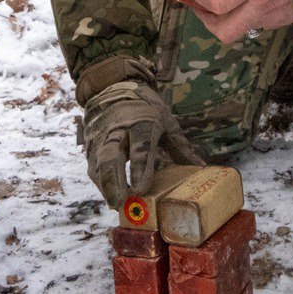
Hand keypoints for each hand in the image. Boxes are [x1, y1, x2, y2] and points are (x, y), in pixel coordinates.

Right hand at [81, 77, 203, 206]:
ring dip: (106, 185)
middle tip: (122, 202)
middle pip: (112, 155)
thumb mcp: (166, 121)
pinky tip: (109, 196)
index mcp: (141, 120)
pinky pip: (93, 166)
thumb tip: (202, 167)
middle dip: (115, 180)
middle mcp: (118, 128)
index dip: (140, 167)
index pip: (140, 145)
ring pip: (99, 163)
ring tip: (115, 205)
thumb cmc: (146, 108)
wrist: (114, 88)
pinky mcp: (91, 144)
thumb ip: (180, 147)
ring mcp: (102, 136)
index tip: (141, 189)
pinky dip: (100, 183)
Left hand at [186, 0, 292, 41]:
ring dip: (228, 18)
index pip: (215, 1)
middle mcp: (263, 3)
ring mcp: (278, 14)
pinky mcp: (292, 16)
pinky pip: (263, 23)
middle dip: (207, 19)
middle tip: (201, 2)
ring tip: (224, 0)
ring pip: (243, 30)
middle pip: (224, 30)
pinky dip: (250, 13)